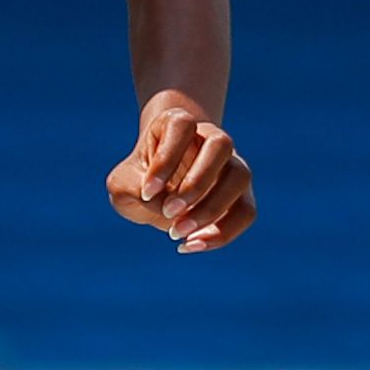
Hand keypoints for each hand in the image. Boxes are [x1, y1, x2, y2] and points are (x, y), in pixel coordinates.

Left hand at [107, 91, 254, 251]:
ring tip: (177, 232)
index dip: (166, 158)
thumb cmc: (139, 180)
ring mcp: (230, 165)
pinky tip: (191, 245)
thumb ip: (135, 189)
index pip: (182, 125)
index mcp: (178, 124)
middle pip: (220, 145)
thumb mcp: (123, 184)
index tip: (147, 190)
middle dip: (195, 183)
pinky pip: (246, 211)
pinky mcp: (240, 195)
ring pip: (239, 176)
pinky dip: (222, 233)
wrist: (157, 189)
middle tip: (168, 212)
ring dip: (211, 208)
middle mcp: (211, 140)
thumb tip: (165, 207)